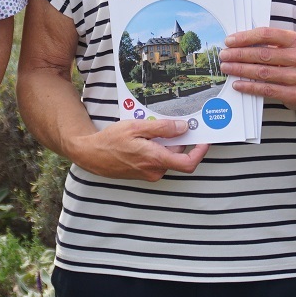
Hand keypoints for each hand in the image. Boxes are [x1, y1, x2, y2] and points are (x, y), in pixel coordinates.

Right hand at [71, 117, 209, 180]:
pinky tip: (144, 138)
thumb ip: (162, 129)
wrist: (91, 156)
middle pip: (178, 156)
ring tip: (149, 130)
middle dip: (178, 140)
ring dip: (165, 143)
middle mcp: (154, 170)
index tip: (204, 139)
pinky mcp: (143, 173)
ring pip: (167, 157)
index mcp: (155, 159)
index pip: (188, 163)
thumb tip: (183, 128)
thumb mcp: (136, 127)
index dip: (200, 152)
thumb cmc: (110, 141)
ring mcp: (149, 173)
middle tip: (172, 123)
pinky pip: (158, 160)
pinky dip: (157, 148)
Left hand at [219, 27, 295, 112]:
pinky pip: (266, 89)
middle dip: (239, 54)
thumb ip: (270, 43)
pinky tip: (237, 84)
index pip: (267, 34)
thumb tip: (239, 43)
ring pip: (262, 72)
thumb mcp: (290, 48)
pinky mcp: (295, 94)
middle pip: (262, 54)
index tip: (230, 41)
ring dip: (240, 70)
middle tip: (224, 55)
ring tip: (226, 67)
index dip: (246, 37)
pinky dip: (249, 86)